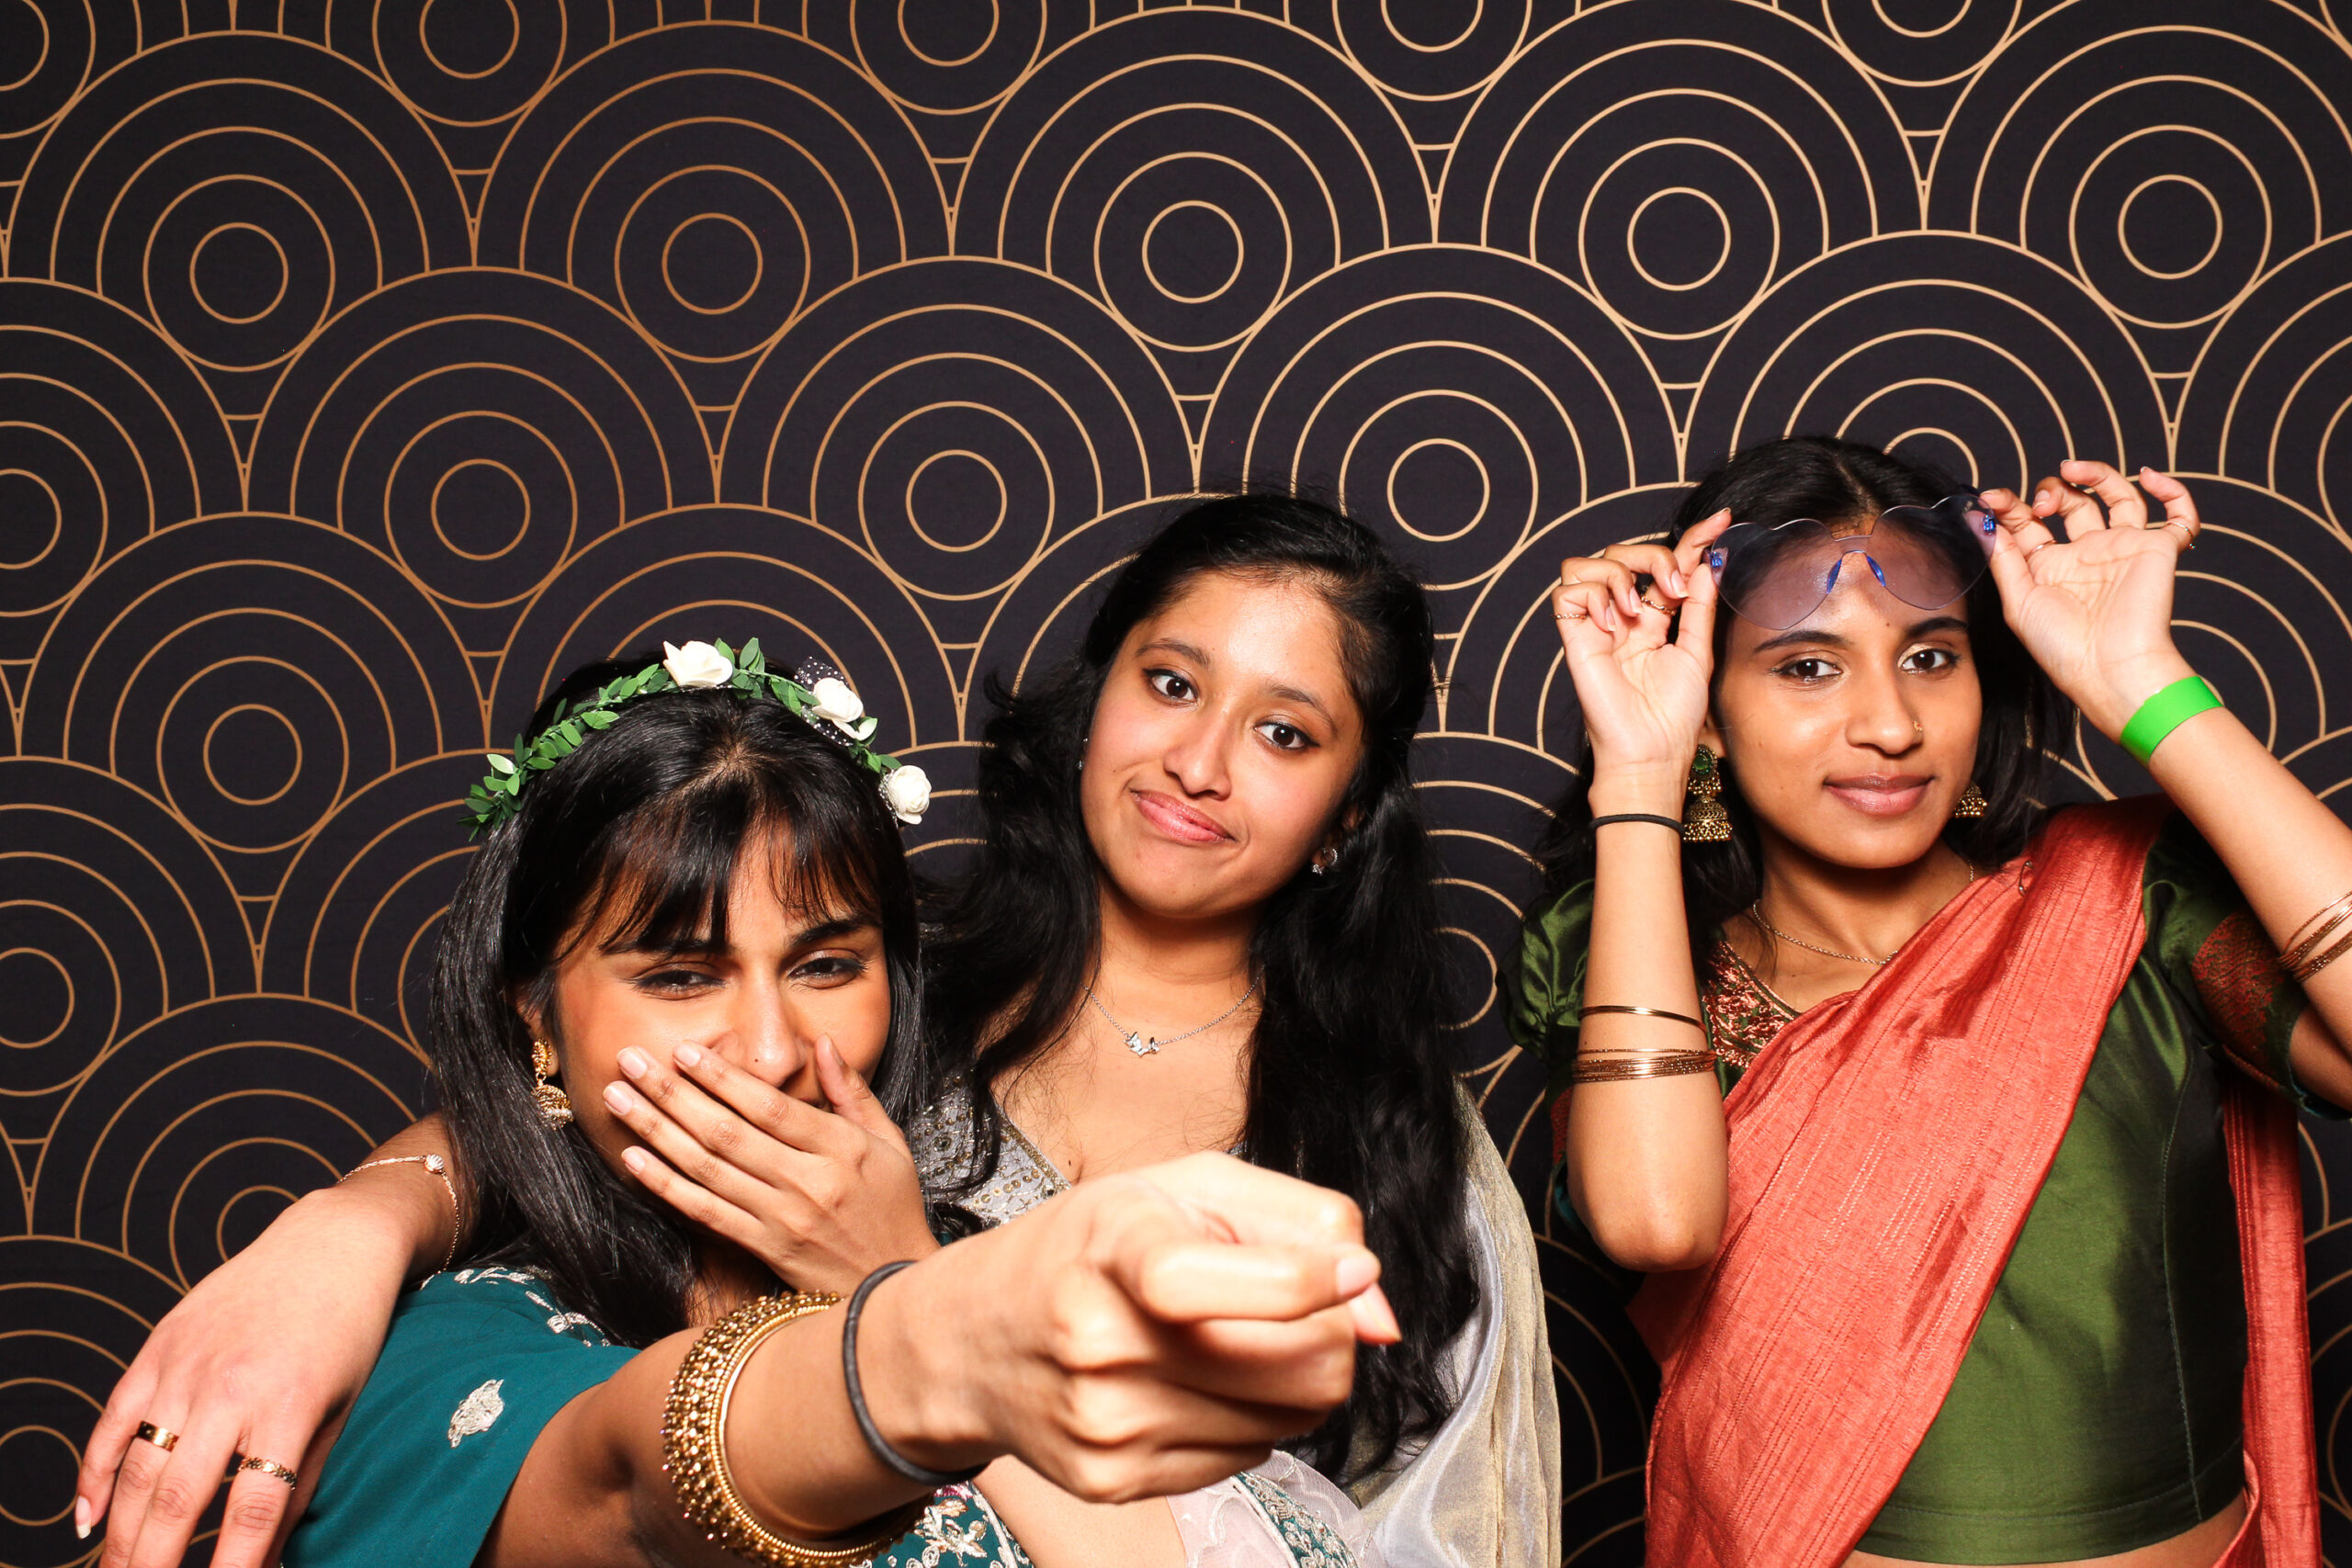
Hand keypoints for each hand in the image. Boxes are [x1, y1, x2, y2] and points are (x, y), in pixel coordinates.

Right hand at [79, 1186, 414, 1567]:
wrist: (333, 1244)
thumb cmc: (348, 1332)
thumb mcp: (340, 1410)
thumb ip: (300, 1487)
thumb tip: (266, 1560)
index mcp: (289, 1406)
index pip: (252, 1508)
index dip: (232, 1567)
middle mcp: (230, 1388)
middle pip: (177, 1499)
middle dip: (155, 1564)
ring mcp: (185, 1367)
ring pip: (136, 1470)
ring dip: (120, 1534)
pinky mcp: (157, 1349)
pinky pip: (112, 1421)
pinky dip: (93, 1474)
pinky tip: (89, 1519)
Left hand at [603, 1035, 936, 1294]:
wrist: (894, 1286)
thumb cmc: (894, 1207)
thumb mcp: (889, 1143)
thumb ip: (851, 1091)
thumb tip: (820, 1042)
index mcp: (841, 1149)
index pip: (770, 1107)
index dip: (723, 1077)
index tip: (684, 1050)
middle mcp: (808, 1183)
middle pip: (726, 1132)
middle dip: (672, 1092)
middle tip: (630, 1060)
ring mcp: (782, 1219)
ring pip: (707, 1168)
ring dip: (656, 1130)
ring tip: (618, 1099)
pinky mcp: (764, 1249)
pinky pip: (705, 1212)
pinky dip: (665, 1185)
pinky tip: (634, 1158)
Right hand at [868, 1152, 1395, 1502]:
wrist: (971, 1338)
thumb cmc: (1090, 1247)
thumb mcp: (1186, 1187)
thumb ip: (1305, 1224)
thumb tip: (1379, 1314)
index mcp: (1113, 1250)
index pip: (1220, 1281)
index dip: (1309, 1281)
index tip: (1349, 1271)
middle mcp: (1102, 1344)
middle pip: (1299, 1368)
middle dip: (1327, 1335)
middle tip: (1293, 1307)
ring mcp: (1106, 1425)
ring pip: (1290, 1421)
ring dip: (1290, 1379)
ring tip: (1231, 1340)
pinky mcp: (1113, 1481)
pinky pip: (1249, 1459)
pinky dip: (1249, 1419)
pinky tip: (1196, 1381)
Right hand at [1551, 512, 1730, 793]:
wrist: (1652, 752)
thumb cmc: (1674, 717)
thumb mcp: (1698, 652)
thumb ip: (1700, 607)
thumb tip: (1707, 563)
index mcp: (1655, 620)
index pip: (1669, 565)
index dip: (1694, 539)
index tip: (1724, 520)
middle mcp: (1623, 617)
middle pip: (1623, 554)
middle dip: (1653, 557)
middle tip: (1675, 587)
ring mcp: (1597, 626)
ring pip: (1587, 564)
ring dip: (1618, 576)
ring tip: (1638, 612)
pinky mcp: (1575, 639)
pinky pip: (1567, 592)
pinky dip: (1592, 596)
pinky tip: (1614, 623)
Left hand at [1982, 460, 2199, 735]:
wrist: (2109, 668)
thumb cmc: (2061, 646)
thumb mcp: (2018, 600)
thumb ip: (2002, 557)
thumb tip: (1977, 518)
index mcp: (2050, 566)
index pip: (2030, 521)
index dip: (2010, 505)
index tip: (1991, 498)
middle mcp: (2086, 554)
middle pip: (2071, 503)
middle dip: (2051, 491)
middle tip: (2041, 503)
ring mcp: (2123, 549)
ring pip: (2119, 497)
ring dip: (2097, 474)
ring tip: (2072, 469)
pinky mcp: (2158, 551)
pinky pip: (2180, 517)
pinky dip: (2173, 492)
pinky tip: (2150, 476)